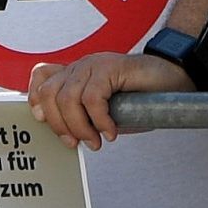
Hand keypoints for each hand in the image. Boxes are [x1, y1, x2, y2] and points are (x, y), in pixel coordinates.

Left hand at [26, 48, 189, 150]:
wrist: (171, 80)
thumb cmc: (139, 98)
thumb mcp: (106, 110)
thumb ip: (85, 116)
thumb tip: (66, 136)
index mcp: (77, 74)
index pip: (42, 77)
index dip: (36, 99)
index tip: (43, 122)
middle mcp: (81, 66)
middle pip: (50, 93)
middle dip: (59, 125)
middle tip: (77, 143)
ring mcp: (95, 64)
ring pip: (68, 98)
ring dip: (80, 127)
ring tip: (96, 140)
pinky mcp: (111, 66)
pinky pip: (93, 98)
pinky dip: (99, 121)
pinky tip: (112, 131)